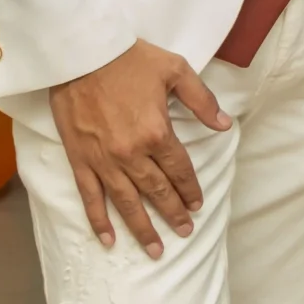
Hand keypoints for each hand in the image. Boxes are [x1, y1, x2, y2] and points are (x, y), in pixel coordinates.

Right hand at [49, 39, 232, 257]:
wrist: (81, 53)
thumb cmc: (130, 59)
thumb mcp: (175, 70)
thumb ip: (201, 100)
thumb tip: (223, 125)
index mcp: (157, 132)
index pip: (179, 170)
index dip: (190, 189)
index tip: (197, 204)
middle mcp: (131, 153)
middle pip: (156, 191)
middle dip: (173, 213)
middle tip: (184, 232)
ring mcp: (104, 160)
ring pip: (127, 202)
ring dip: (142, 228)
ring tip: (155, 249)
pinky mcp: (79, 160)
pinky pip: (90, 197)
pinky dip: (99, 221)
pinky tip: (109, 240)